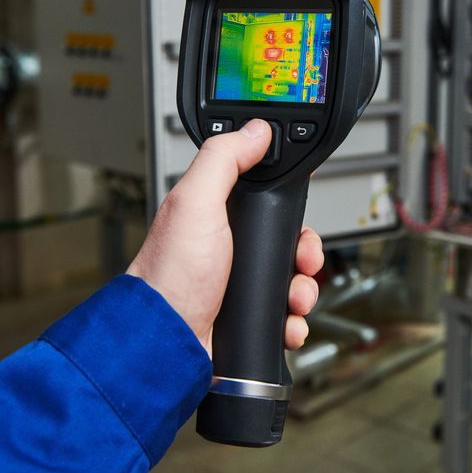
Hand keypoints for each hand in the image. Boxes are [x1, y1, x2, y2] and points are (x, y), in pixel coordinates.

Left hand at [127, 119, 322, 353]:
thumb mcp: (195, 202)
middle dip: (304, 254)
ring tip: (292, 299)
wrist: (167, 342)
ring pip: (293, 279)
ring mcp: (239, 285)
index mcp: (217, 216)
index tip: (301, 213)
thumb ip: (224, 159)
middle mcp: (229, 249)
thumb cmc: (170, 276)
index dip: (290, 203)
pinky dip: (294, 320)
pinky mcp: (248, 317)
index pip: (267, 197)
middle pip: (289, 241)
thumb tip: (255, 130)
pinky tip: (286, 322)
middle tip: (302, 261)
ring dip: (303, 290)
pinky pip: (287, 315)